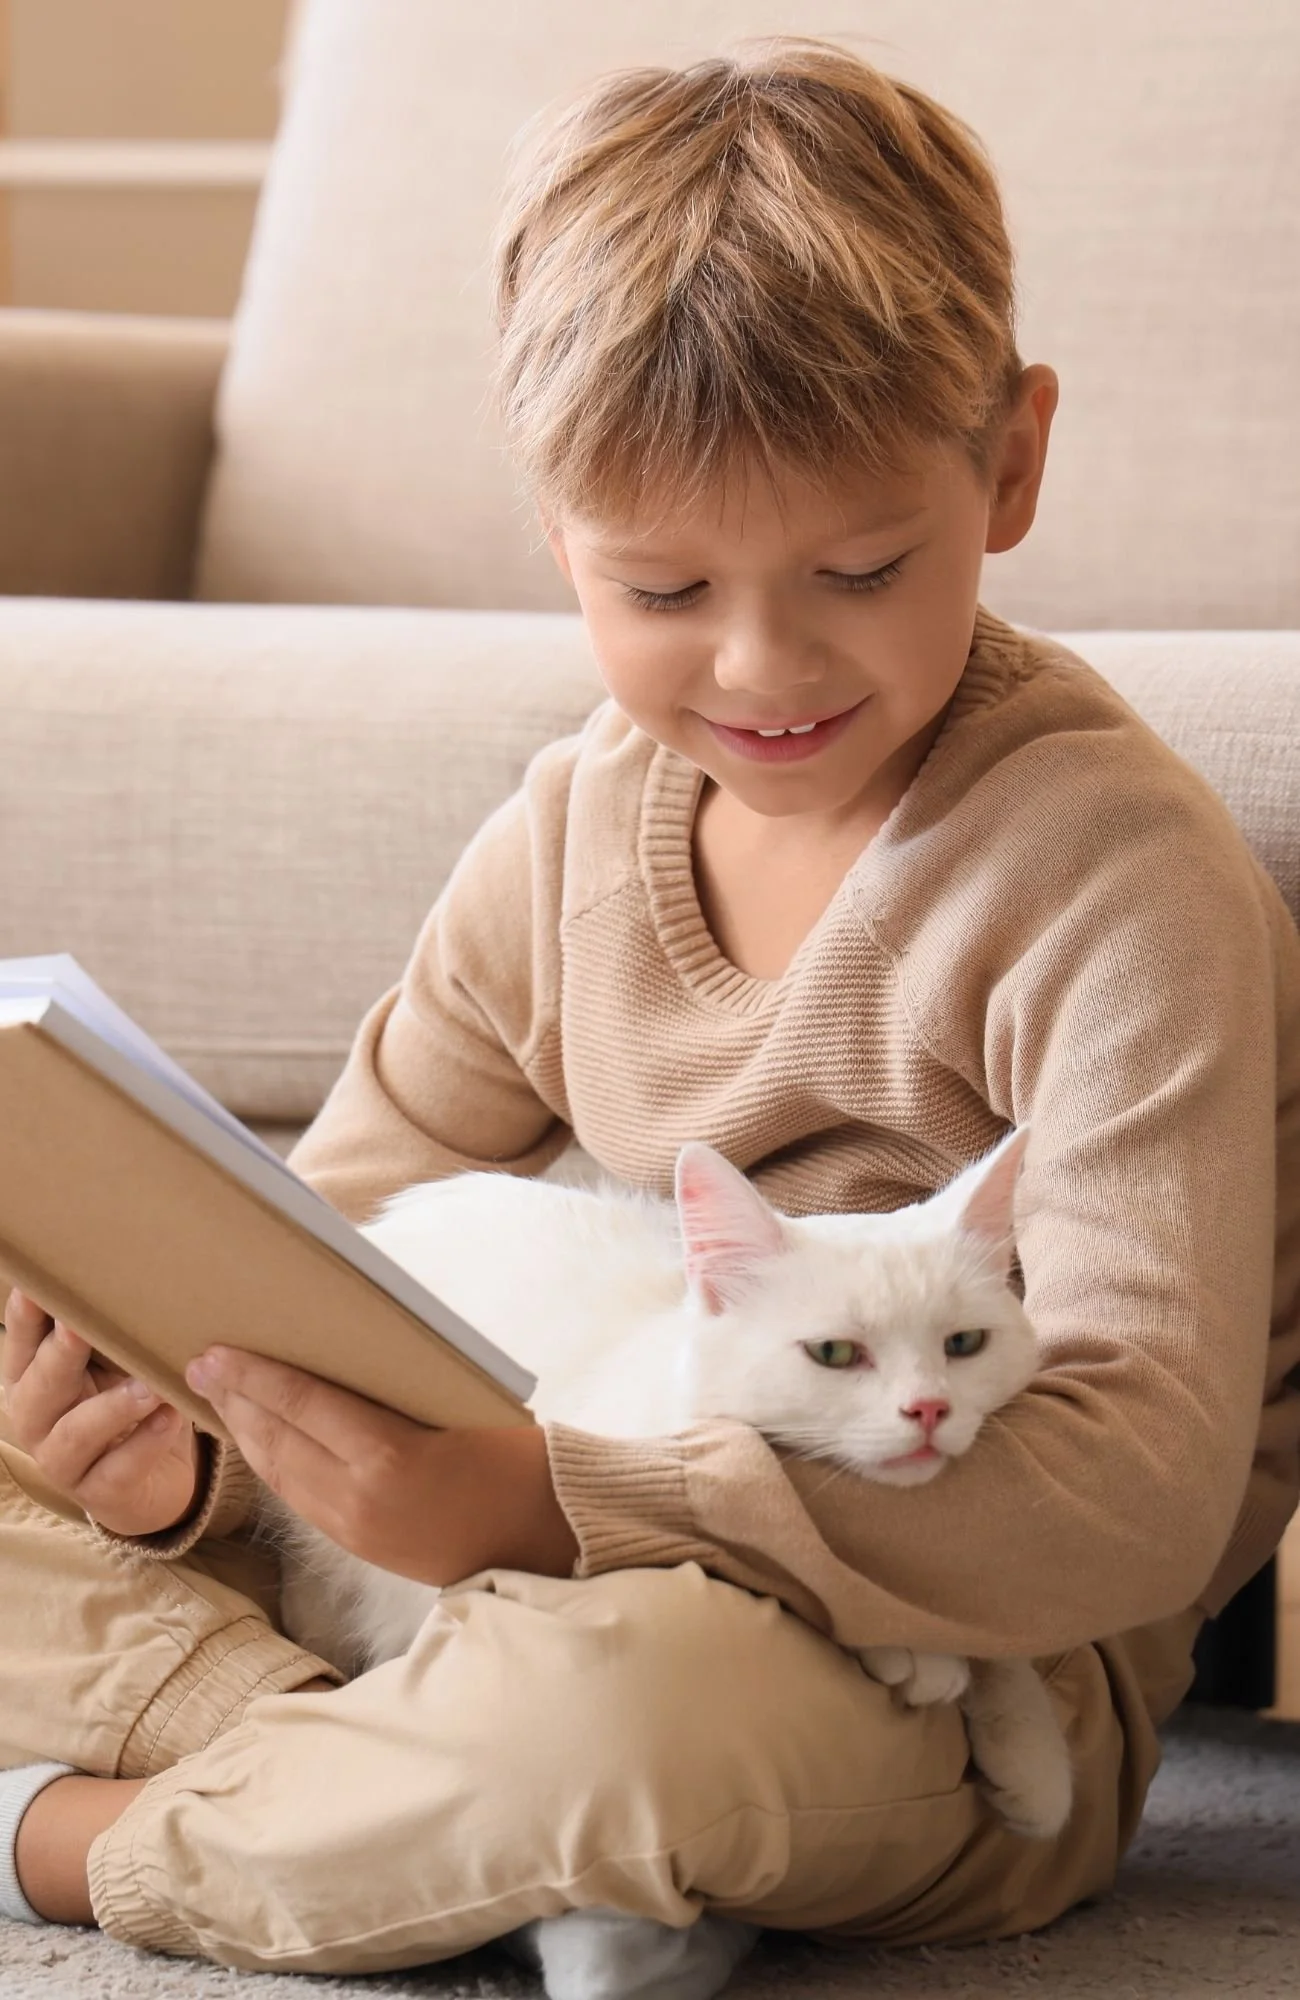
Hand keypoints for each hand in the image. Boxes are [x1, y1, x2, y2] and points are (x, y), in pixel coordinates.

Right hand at [2, 1288, 200, 1536]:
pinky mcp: (98, 1492)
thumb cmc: (123, 1396)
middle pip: (40, 1384)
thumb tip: (126, 1261)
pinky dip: (146, 1443)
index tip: (41, 1284)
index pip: (22, 1338)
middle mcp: (34, 1417)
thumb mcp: (111, 1358)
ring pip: (76, 1432)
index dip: (27, 1313)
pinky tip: (170, 1419)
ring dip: (113, 1406)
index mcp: (30, 1375)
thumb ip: (106, 1324)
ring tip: (149, 1387)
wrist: (151, 1477)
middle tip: (81, 1326)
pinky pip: (118, 1469)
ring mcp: (62, 1460)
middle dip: (60, 1354)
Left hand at [185, 1345, 578, 1585]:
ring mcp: (355, 1529)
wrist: (545, 1542)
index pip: (302, 1405)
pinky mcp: (359, 1546)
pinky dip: (274, 1463)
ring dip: (246, 1434)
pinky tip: (264, 1442)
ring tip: (221, 1398)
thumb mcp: (457, 1408)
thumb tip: (336, 1359)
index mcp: (388, 1457)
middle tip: (200, 1364)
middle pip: (276, 1441)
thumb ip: (392, 1392)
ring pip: (280, 1475)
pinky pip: (300, 1498)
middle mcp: (358, 1498)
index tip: (216, 1349)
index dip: (254, 1375)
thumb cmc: (516, 1460)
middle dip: (234, 1400)